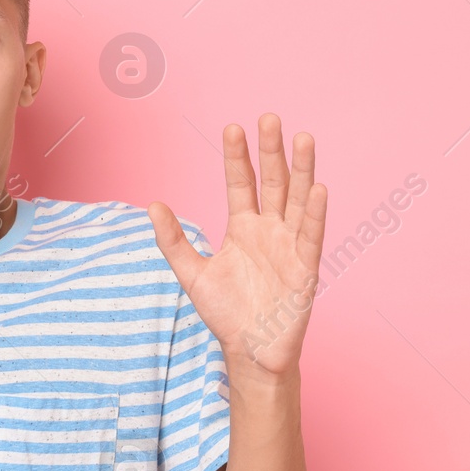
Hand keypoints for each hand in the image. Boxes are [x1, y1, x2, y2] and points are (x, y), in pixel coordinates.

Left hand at [149, 114, 326, 379]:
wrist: (251, 352)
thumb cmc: (225, 314)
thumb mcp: (192, 274)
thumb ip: (173, 240)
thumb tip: (152, 205)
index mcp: (243, 228)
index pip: (240, 183)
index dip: (237, 157)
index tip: (233, 127)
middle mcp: (269, 230)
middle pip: (272, 182)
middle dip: (270, 151)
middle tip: (269, 118)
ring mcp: (289, 246)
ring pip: (297, 200)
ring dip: (301, 170)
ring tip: (303, 138)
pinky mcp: (305, 267)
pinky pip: (311, 235)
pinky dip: (313, 213)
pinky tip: (316, 188)